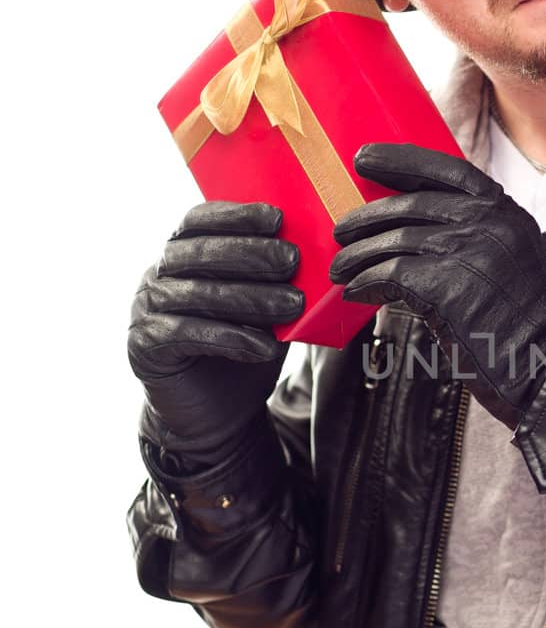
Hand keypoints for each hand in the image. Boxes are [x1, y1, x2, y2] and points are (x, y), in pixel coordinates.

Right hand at [128, 201, 302, 458]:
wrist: (218, 412)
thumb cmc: (244, 347)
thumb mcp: (267, 306)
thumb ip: (279, 280)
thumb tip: (320, 254)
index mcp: (183, 253)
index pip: (200, 220)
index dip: (236, 215)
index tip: (277, 218)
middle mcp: (158, 274)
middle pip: (198, 253)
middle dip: (249, 253)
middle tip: (292, 260)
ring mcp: (146, 308)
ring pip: (195, 293)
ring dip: (248, 298)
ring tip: (293, 305)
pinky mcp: (144, 345)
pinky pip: (183, 334)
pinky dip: (228, 337)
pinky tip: (263, 345)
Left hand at [329, 144, 545, 429]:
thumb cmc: (526, 319)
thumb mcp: (513, 254)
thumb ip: (478, 232)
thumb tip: (417, 226)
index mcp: (503, 210)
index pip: (444, 169)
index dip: (399, 161)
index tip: (365, 159)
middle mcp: (486, 222)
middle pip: (410, 205)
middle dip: (367, 217)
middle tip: (342, 230)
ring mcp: (465, 250)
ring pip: (394, 241)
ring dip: (359, 256)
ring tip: (341, 268)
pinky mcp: (445, 285)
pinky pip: (389, 276)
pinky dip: (366, 283)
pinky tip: (355, 292)